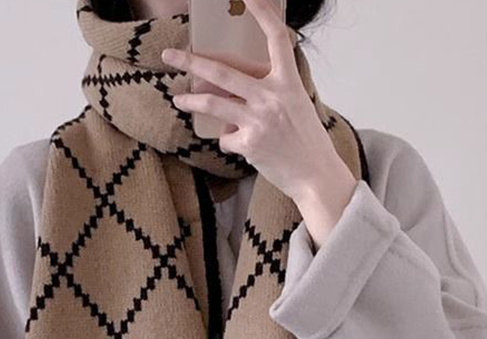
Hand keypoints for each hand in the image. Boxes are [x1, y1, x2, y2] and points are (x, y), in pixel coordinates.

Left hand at [160, 0, 357, 248]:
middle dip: (191, 61)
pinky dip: (227, 141)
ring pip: (212, 103)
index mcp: (289, 82)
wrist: (316, 176)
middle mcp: (272, 96)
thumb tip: (232, 93)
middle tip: (170, 55)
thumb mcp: (297, 106)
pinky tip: (238, 146)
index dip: (262, 13)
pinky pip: (225, 138)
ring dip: (191, 101)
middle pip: (222, 71)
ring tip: (179, 99)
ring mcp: (259, 120)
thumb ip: (269, 93)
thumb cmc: (307, 143)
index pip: (277, 38)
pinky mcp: (249, 144)